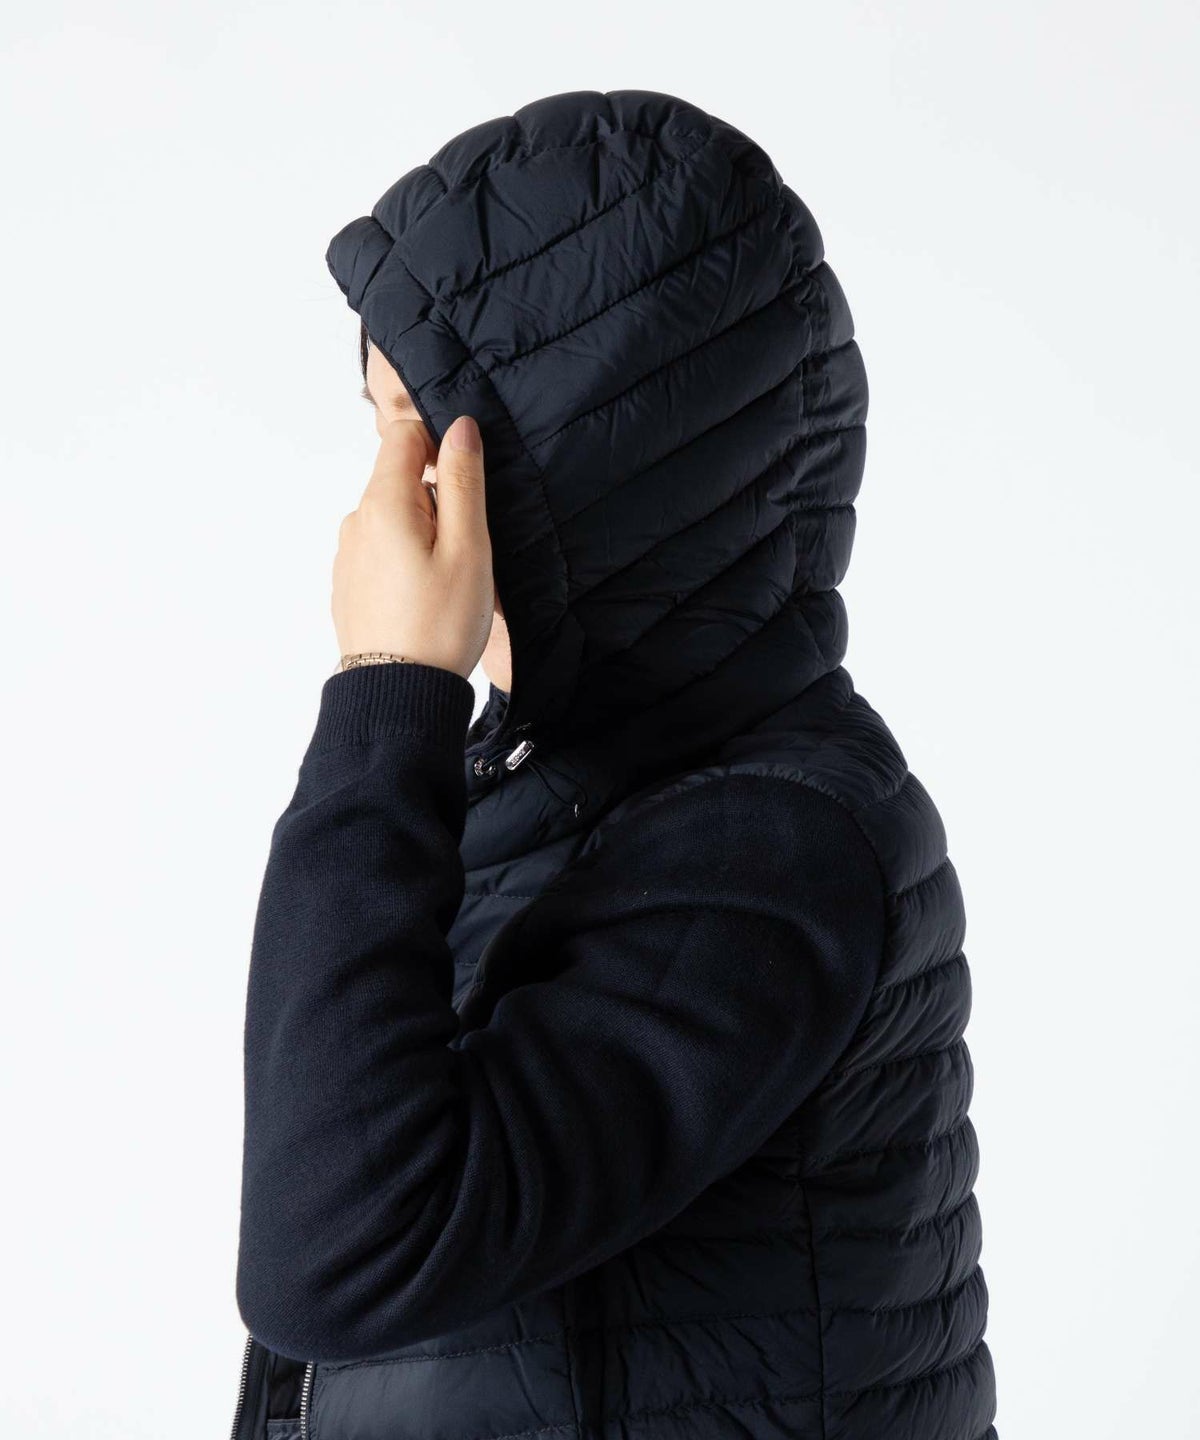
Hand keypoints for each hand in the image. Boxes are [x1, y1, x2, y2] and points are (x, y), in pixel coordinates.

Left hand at [332, 414, 493, 680]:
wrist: (398, 694)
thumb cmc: (440, 624)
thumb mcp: (468, 547)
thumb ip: (462, 481)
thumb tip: (461, 427)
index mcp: (384, 503)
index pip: (404, 435)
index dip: (440, 446)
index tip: (466, 487)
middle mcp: (357, 522)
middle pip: (398, 478)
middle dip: (436, 497)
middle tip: (465, 546)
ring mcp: (349, 554)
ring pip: (392, 517)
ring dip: (423, 532)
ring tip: (448, 579)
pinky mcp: (350, 584)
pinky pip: (382, 550)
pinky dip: (407, 559)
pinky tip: (426, 597)